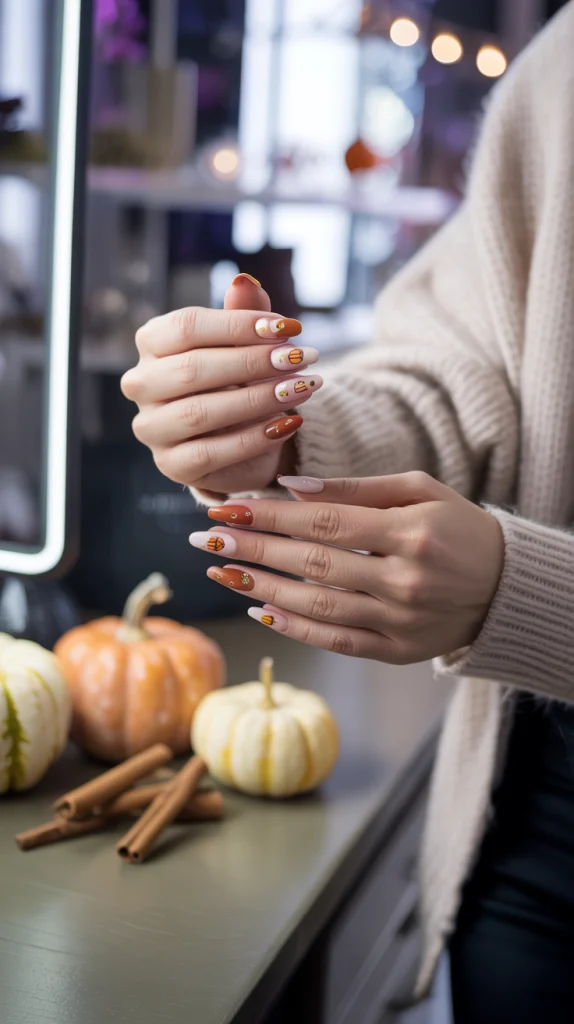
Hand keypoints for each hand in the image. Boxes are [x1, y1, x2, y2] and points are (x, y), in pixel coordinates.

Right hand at [120, 275, 320, 493]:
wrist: (242, 435)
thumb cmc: (239, 378)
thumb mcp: (246, 343)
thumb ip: (243, 315)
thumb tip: (244, 281)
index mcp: (152, 342)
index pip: (187, 327)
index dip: (239, 325)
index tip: (288, 328)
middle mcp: (142, 383)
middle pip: (191, 369)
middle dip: (253, 363)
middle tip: (301, 358)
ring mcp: (152, 427)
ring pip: (199, 412)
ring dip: (257, 400)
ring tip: (302, 388)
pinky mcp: (171, 464)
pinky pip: (210, 453)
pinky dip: (253, 438)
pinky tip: (288, 424)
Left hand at [189, 472, 503, 663]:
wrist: (506, 588)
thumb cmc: (459, 528)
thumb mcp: (422, 490)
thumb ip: (358, 488)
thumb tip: (293, 488)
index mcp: (412, 532)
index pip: (325, 522)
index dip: (270, 516)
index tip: (228, 508)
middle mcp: (405, 579)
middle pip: (313, 563)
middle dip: (253, 549)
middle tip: (206, 538)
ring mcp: (400, 621)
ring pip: (317, 605)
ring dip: (262, 588)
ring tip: (221, 572)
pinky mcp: (397, 652)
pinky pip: (337, 641)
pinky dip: (295, 627)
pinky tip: (260, 608)